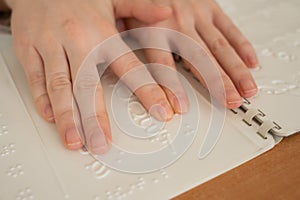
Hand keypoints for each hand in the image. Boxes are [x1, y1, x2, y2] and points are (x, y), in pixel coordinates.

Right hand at [8, 0, 173, 153]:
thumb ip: (141, 8)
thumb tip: (166, 11)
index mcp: (102, 32)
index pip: (130, 67)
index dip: (148, 91)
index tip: (161, 112)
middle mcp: (77, 40)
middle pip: (88, 85)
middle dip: (96, 118)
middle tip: (102, 143)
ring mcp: (50, 45)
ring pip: (59, 86)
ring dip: (67, 116)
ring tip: (75, 140)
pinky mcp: (28, 48)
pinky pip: (36, 77)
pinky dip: (43, 99)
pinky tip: (51, 117)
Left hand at [125, 0, 258, 107]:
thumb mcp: (123, 17)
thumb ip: (124, 43)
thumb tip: (120, 69)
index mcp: (153, 29)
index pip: (162, 65)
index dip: (171, 88)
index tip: (179, 108)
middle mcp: (177, 22)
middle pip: (200, 58)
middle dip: (218, 82)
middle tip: (230, 102)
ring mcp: (196, 14)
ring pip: (219, 46)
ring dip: (235, 70)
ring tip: (246, 90)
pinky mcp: (210, 6)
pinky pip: (229, 28)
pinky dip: (242, 46)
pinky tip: (251, 63)